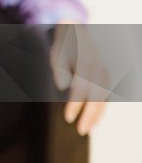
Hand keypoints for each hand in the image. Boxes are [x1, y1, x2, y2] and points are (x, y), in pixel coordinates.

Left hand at [50, 21, 108, 135]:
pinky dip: (100, 109)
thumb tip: (63, 87)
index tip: (68, 118)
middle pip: (96, 97)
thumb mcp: (56, 53)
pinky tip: (94, 120)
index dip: (75, 105)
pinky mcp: (106, 77)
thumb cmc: (63, 46)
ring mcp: (104, 73)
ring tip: (88, 129)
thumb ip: (59, 69)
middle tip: (80, 131)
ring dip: (97, 115)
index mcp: (86, 62)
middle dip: (89, 115)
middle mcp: (98, 69)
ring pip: (104, 98)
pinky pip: (106, 96)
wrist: (75, 31)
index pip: (81, 89)